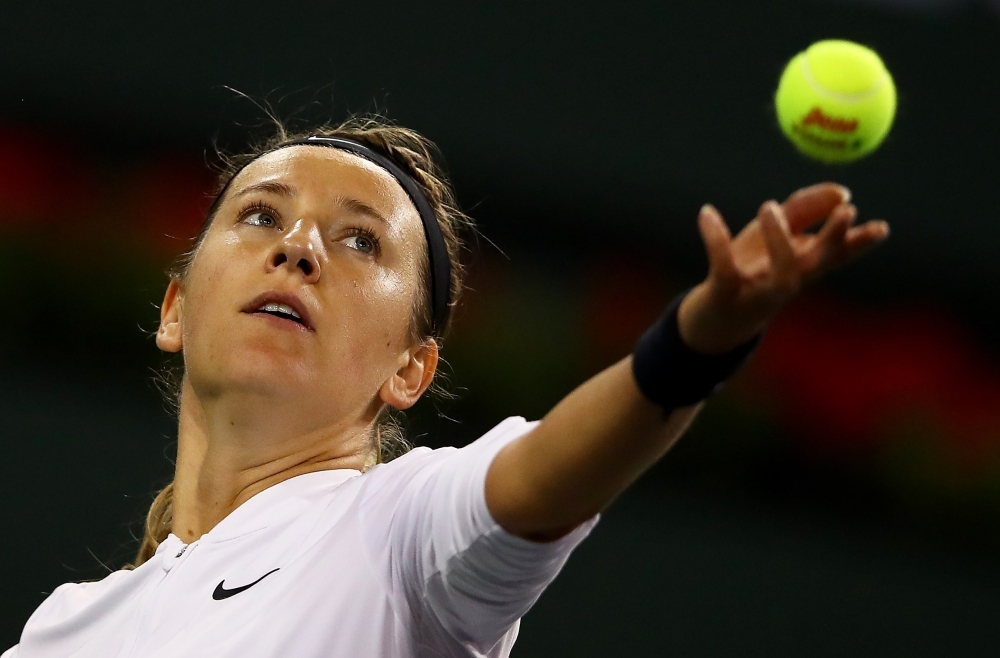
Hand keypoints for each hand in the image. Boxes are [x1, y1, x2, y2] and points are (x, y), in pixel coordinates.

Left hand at [678, 182, 889, 353]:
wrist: (713, 320)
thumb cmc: (749, 271)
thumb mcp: (774, 236)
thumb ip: (805, 210)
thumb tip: (841, 192)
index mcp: (802, 266)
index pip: (838, 254)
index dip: (861, 242)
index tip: (882, 227)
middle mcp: (787, 280)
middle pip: (819, 262)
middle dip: (835, 238)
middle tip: (848, 210)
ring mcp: (759, 290)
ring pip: (781, 272)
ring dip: (779, 239)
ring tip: (769, 206)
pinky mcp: (726, 294)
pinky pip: (723, 266)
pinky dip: (714, 238)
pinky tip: (706, 213)